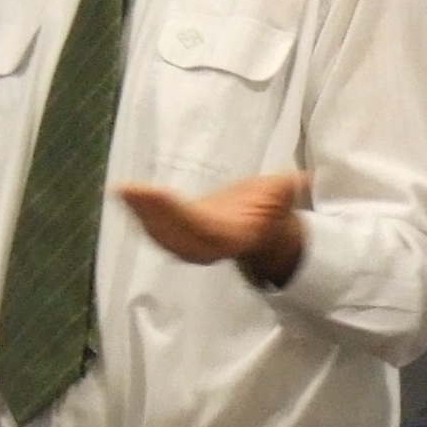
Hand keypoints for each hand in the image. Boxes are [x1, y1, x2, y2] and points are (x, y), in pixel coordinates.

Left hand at [115, 170, 308, 284]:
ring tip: (123, 192)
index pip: (202, 228)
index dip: (178, 215)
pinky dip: (141, 217)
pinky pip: (159, 233)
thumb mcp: (285, 192)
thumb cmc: (274, 205)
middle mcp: (211, 245)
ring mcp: (195, 246)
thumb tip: (303, 180)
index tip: (158, 195)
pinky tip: (127, 198)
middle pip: (176, 235)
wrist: (266, 228)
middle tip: (128, 190)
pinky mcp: (183, 239)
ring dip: (142, 216)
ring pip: (164, 237)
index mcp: (234, 234)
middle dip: (152, 214)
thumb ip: (289, 187)